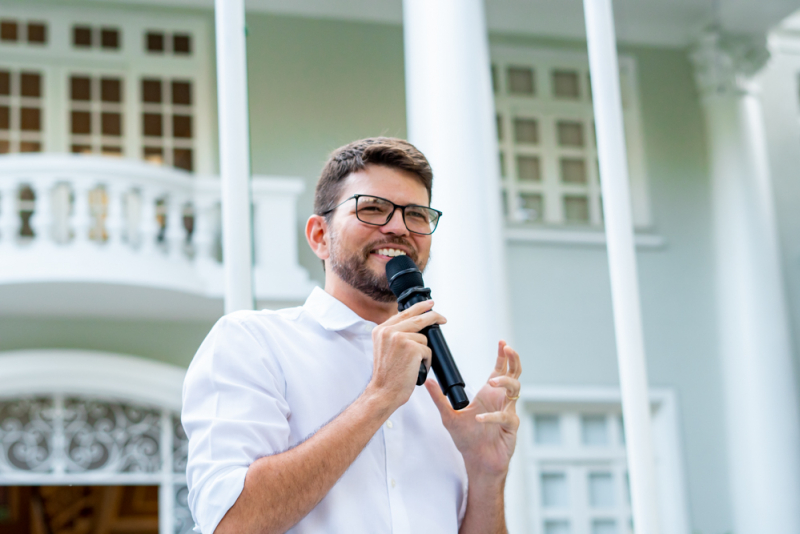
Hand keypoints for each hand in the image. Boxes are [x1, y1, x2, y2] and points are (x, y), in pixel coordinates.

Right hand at [368, 300, 446, 411]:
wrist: (383, 392)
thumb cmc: (387, 375)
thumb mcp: (384, 348)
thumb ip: (394, 334)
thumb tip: (414, 325)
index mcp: (381, 330)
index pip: (403, 313)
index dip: (419, 308)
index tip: (429, 304)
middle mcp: (389, 331)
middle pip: (418, 318)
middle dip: (434, 316)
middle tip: (443, 318)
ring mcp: (400, 338)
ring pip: (424, 338)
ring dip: (424, 352)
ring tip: (413, 364)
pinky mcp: (412, 348)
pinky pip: (428, 351)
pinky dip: (426, 361)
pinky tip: (416, 369)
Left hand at [425, 341, 520, 476]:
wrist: (477, 461)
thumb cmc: (468, 439)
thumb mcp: (449, 416)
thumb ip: (439, 398)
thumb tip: (427, 381)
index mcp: (489, 394)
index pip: (499, 369)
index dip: (502, 356)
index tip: (502, 342)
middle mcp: (501, 400)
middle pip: (514, 374)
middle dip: (513, 360)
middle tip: (507, 348)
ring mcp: (508, 412)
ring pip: (515, 390)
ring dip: (505, 382)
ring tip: (492, 381)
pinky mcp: (510, 427)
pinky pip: (506, 417)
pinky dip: (493, 416)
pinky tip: (480, 418)